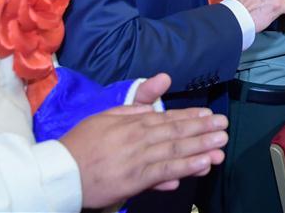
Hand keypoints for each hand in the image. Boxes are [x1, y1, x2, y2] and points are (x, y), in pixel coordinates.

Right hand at [60, 98, 228, 206]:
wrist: (60, 172)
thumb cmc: (80, 144)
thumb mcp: (105, 117)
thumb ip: (132, 110)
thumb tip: (154, 105)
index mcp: (133, 121)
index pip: (168, 117)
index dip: (191, 116)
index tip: (209, 114)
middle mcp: (139, 136)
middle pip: (177, 131)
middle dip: (203, 128)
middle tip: (224, 126)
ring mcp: (139, 158)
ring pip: (176, 149)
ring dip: (201, 146)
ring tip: (221, 144)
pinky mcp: (135, 179)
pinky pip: (165, 171)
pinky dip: (185, 167)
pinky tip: (202, 164)